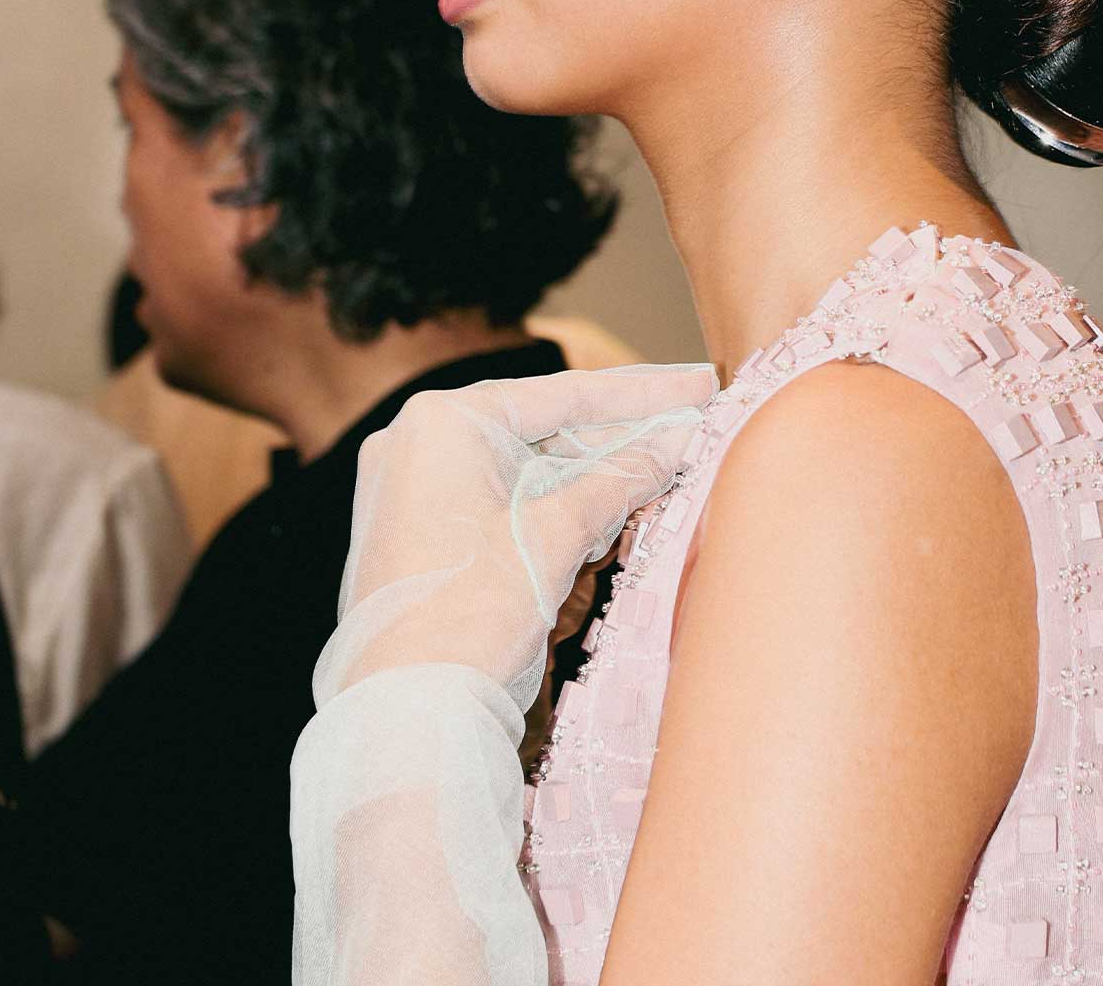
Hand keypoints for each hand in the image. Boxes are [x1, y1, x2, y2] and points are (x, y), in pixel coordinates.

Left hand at [316, 363, 716, 709]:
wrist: (405, 719)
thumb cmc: (470, 618)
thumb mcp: (556, 538)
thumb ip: (620, 479)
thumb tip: (678, 440)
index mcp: (442, 423)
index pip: (561, 396)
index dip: (640, 392)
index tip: (697, 383)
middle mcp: (417, 444)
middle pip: (543, 431)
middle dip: (618, 438)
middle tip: (687, 425)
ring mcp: (410, 490)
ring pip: (524, 471)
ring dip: (591, 480)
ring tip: (660, 474)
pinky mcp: (416, 533)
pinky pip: (498, 503)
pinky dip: (551, 510)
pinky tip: (605, 518)